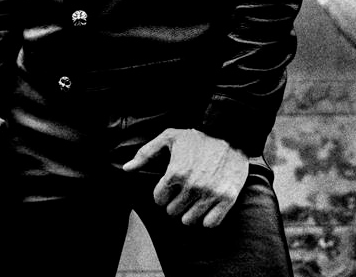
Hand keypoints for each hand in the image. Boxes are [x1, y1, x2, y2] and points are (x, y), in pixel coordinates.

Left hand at [122, 128, 247, 227]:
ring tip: (194, 200)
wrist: (229, 132)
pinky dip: (207, 219)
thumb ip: (145, 153)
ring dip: (190, 212)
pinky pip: (210, 224)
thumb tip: (126, 168)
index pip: (159, 200)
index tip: (170, 187)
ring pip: (189, 220)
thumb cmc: (196, 137)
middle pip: (173, 212)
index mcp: (175, 173)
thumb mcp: (168, 138)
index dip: (163, 194)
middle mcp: (192, 186)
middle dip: (175, 203)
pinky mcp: (226, 198)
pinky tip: (207, 208)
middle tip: (183, 193)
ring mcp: (210, 194)